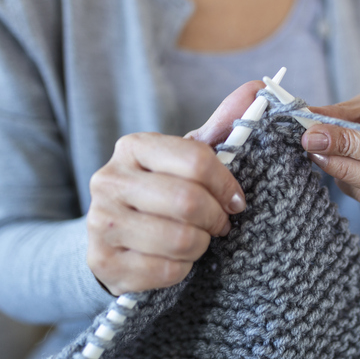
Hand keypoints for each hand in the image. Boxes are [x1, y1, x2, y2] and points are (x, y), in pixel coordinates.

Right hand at [86, 81, 263, 295]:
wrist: (115, 238)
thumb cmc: (163, 193)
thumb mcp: (188, 159)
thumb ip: (222, 127)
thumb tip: (258, 87)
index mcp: (133, 146)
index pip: (196, 159)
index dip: (227, 184)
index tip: (236, 200)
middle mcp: (108, 180)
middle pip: (188, 202)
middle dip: (216, 218)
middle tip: (220, 224)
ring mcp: (101, 222)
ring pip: (179, 240)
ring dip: (200, 244)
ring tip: (197, 239)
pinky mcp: (103, 262)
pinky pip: (166, 271)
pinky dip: (182, 268)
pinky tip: (175, 258)